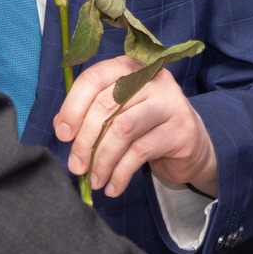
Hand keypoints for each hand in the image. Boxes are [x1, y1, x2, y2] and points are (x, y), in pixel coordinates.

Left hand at [53, 58, 216, 198]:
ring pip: (123, 129)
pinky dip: (121, 173)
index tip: (63, 134)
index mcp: (130, 67)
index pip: (94, 78)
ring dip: (103, 160)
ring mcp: (170, 101)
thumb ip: (89, 113)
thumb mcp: (118, 114)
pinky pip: (141, 151)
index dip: (73, 106)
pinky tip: (113, 186)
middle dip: (85, 140)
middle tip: (76, 166)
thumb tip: (62, 126)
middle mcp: (152, 78)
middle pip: (107, 104)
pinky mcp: (181, 128)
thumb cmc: (146, 126)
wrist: (191, 146)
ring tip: (95, 180)